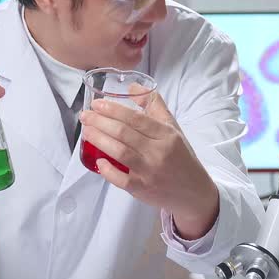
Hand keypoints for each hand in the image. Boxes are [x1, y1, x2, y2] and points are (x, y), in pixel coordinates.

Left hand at [78, 89, 218, 229]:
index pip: (136, 118)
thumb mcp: (173, 128)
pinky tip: (98, 161)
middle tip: (85, 116)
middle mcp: (158, 152)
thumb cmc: (180, 156)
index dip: (114, 110)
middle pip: (124, 133)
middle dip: (100, 122)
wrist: (193, 191)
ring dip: (99, 140)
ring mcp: (150, 172)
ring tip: (86, 132)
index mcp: (166, 134)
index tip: (97, 104)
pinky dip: (108, 170)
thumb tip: (132, 87)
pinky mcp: (143, 190)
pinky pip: (121, 180)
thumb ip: (154, 106)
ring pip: (120, 152)